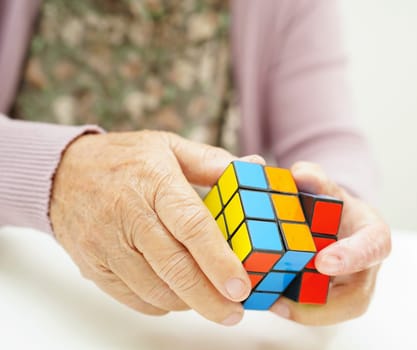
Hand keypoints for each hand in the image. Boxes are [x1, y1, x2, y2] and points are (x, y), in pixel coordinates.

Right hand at [50, 130, 257, 325]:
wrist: (62, 173)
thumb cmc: (124, 160)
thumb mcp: (170, 147)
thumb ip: (213, 162)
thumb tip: (254, 168)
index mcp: (155, 181)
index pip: (192, 226)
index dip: (218, 260)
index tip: (241, 286)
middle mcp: (129, 214)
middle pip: (174, 268)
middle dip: (209, 298)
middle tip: (234, 312)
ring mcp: (106, 243)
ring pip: (154, 289)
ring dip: (188, 302)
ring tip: (210, 301)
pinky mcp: (93, 265)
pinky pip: (132, 298)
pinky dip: (160, 304)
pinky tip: (177, 295)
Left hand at [270, 161, 390, 324]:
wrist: (335, 223)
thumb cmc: (334, 204)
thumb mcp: (325, 186)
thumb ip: (315, 178)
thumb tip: (301, 175)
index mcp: (373, 235)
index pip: (372, 247)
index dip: (351, 256)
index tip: (323, 262)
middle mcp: (367, 267)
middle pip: (356, 298)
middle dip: (321, 305)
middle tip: (282, 300)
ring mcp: (352, 287)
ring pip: (335, 312)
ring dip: (302, 311)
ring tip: (270, 302)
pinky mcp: (334, 300)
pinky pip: (318, 311)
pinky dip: (293, 308)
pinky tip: (269, 301)